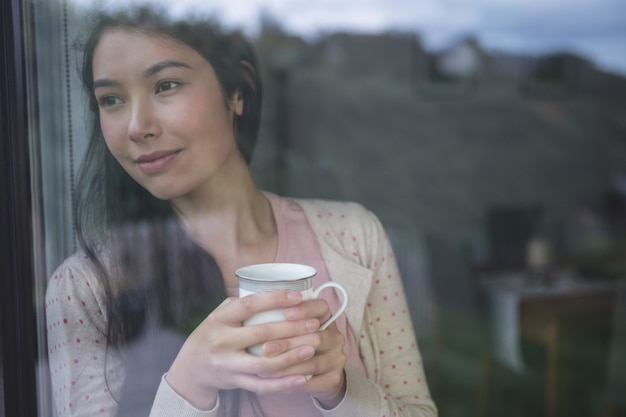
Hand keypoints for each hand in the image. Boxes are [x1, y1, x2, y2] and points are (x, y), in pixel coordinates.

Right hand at [165, 290, 320, 409]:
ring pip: (263, 363)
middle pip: (261, 334)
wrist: (191, 367)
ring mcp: (227, 364)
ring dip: (291, 357)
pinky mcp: (234, 382)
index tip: (297, 296)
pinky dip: (283, 384)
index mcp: (219, 319)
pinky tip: (302, 378)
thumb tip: (277, 290)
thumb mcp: (220, 314)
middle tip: (315, 323)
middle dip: (292, 328)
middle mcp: (222, 341)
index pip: (249, 305)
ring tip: (312, 348)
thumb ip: (242, 304)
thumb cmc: (214, 333)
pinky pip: (262, 385)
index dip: (274, 299)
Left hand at [259, 298, 346, 408]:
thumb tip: (252, 311)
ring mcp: (337, 358)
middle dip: (288, 343)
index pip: (321, 308)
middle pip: (316, 337)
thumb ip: (279, 318)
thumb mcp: (291, 327)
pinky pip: (313, 382)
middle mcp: (336, 337)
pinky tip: (275, 383)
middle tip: (265, 348)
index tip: (285, 313)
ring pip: (312, 363)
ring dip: (287, 367)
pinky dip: (292, 383)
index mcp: (326, 318)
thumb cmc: (296, 343)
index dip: (305, 309)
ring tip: (264, 370)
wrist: (317, 373)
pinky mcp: (334, 379)